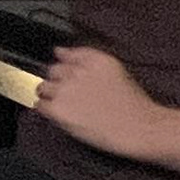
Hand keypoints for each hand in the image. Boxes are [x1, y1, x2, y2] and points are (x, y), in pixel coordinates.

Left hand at [35, 45, 168, 162]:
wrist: (140, 128)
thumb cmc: (134, 105)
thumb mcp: (117, 72)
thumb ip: (88, 60)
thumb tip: (61, 51)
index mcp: (95, 59)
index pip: (67, 53)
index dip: (66, 65)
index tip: (68, 73)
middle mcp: (78, 71)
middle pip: (53, 70)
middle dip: (58, 80)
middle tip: (70, 94)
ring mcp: (66, 90)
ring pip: (44, 86)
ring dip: (51, 95)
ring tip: (66, 105)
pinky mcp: (59, 108)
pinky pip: (40, 105)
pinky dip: (46, 109)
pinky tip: (61, 114)